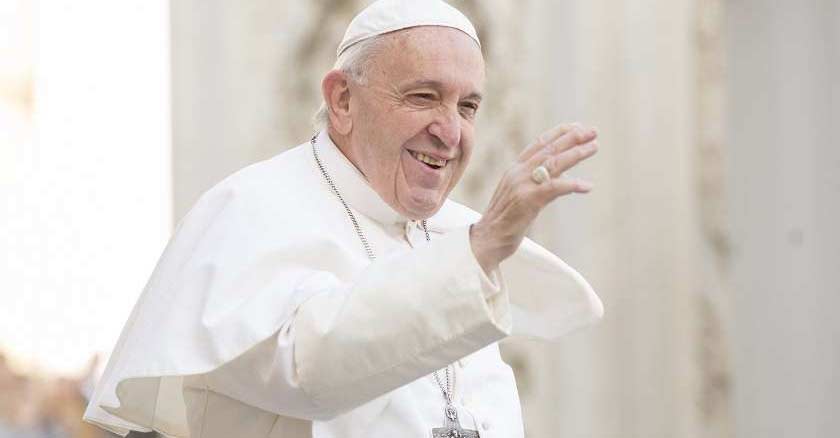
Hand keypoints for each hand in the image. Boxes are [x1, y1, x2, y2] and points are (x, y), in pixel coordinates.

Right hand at [470, 123, 598, 273]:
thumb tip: (559, 178)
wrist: (486, 240)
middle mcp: (517, 173)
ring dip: (577, 153)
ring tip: (594, 146)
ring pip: (554, 163)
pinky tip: (588, 186)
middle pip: (549, 149)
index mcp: (514, 169)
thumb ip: (534, 183)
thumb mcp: (517, 195)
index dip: (558, 133)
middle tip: (593, 131)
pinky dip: (573, 185)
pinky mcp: (528, 200)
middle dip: (573, 138)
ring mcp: (522, 185)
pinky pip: (555, 188)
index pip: (538, 144)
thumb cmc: (503, 222)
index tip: (576, 126)